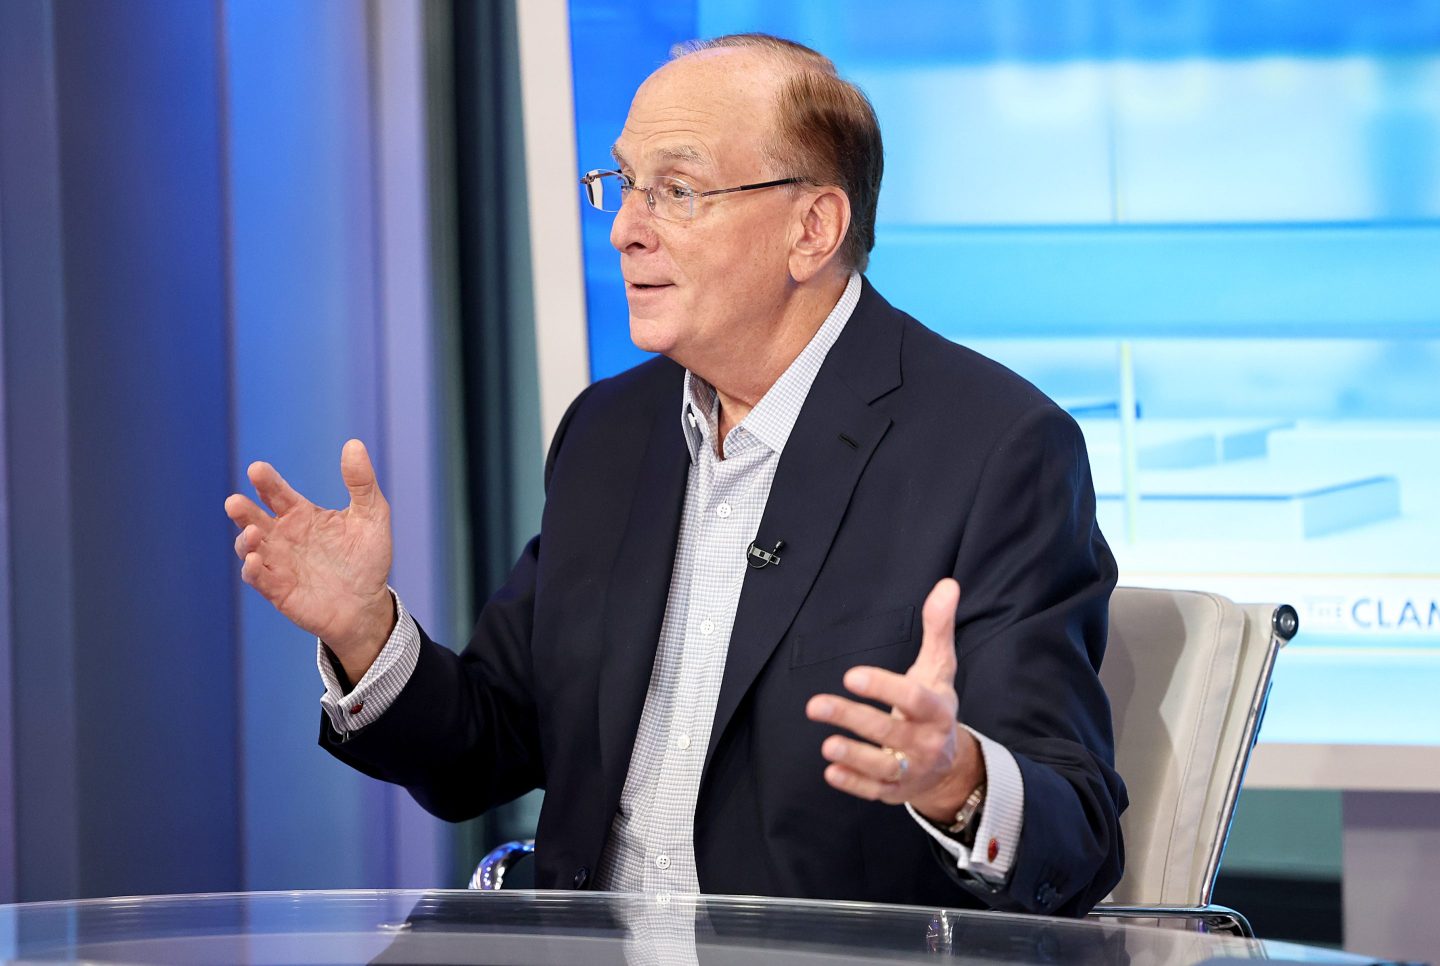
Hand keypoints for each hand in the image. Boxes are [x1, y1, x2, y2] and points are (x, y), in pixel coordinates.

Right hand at [224, 439, 395, 681]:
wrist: (369, 605)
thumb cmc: (368, 559)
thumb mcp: (372, 515)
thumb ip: (361, 482)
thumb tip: (354, 444)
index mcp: (301, 515)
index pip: (276, 493)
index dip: (266, 481)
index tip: (257, 470)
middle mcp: (283, 537)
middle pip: (253, 518)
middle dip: (242, 510)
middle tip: (235, 502)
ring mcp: (278, 563)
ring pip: (249, 548)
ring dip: (245, 540)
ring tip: (251, 533)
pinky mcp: (278, 590)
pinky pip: (258, 578)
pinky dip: (252, 569)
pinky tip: (253, 560)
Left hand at [805, 578, 983, 822]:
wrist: (950, 765)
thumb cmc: (935, 707)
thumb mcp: (939, 668)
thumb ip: (938, 628)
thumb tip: (947, 584)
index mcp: (937, 710)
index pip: (913, 699)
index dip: (884, 688)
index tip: (851, 675)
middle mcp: (926, 742)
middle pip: (891, 732)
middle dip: (854, 718)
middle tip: (816, 704)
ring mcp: (911, 769)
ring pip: (883, 767)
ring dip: (855, 755)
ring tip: (826, 744)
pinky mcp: (895, 791)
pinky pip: (874, 791)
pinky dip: (853, 784)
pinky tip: (830, 772)